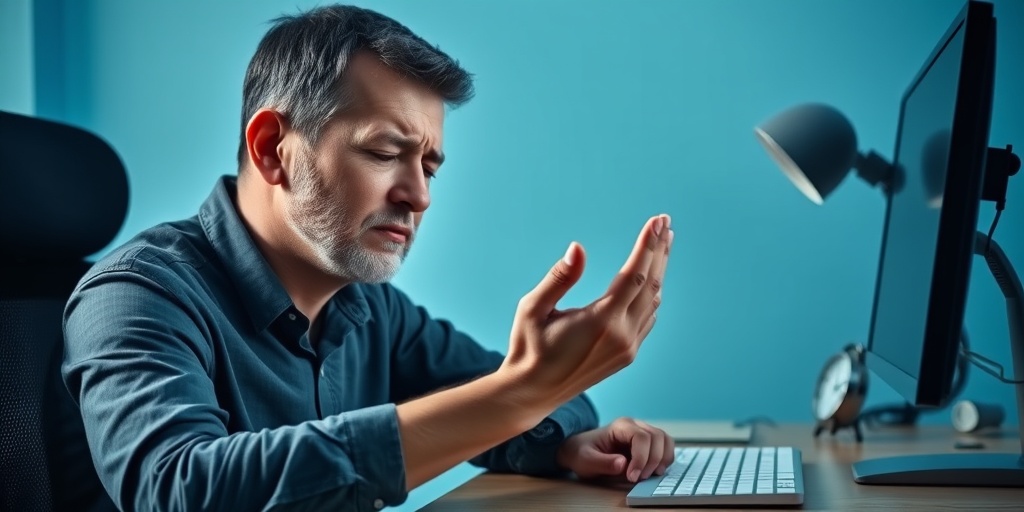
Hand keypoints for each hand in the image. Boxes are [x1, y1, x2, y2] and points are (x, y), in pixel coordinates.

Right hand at [500, 214, 672, 406]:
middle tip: (665, 223)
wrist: (532, 392)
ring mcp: (628, 348)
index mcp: (601, 322)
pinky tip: (652, 279)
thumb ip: (558, 278)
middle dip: (659, 251)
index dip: (647, 246)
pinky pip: (648, 318)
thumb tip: (578, 249)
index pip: (634, 275)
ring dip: (659, 270)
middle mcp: (621, 336)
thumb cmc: (527, 348)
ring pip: (653, 301)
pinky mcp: (627, 355)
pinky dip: (653, 293)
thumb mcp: (532, 309)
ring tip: (663, 243)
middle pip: (651, 284)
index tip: (656, 221)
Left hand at [556, 418, 675, 482]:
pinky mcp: (648, 443)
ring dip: (662, 459)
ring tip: (650, 475)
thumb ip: (603, 463)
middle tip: (639, 478)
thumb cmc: (582, 453)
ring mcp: (643, 432)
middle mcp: (635, 425)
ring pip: (665, 440)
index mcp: (620, 426)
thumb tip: (623, 464)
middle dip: (653, 460)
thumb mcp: (586, 461)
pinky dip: (665, 459)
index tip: (632, 477)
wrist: (580, 450)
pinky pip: (665, 447)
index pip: (641, 437)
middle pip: (657, 437)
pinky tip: (654, 471)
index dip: (641, 458)